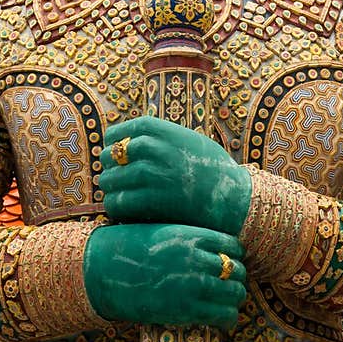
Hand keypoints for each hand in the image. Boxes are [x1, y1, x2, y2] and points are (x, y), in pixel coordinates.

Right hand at [83, 223, 246, 329]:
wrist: (105, 269)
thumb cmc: (130, 247)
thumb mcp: (164, 232)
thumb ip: (189, 240)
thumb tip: (209, 250)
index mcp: (193, 235)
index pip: (233, 245)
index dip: (234, 256)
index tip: (229, 262)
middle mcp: (198, 259)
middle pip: (237, 270)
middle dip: (237, 279)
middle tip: (230, 285)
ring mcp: (194, 285)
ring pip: (235, 294)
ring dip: (234, 299)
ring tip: (227, 303)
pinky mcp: (187, 310)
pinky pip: (223, 315)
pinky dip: (227, 318)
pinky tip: (222, 318)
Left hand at [98, 115, 252, 233]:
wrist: (232, 197)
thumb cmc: (210, 169)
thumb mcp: (186, 140)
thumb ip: (158, 138)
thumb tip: (126, 142)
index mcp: (161, 131)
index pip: (118, 133)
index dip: (112, 145)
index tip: (114, 153)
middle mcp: (154, 149)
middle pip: (111, 157)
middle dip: (110, 168)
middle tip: (117, 177)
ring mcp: (152, 175)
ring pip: (110, 181)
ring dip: (112, 189)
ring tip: (122, 194)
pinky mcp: (152, 202)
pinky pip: (118, 203)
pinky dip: (117, 207)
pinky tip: (128, 210)